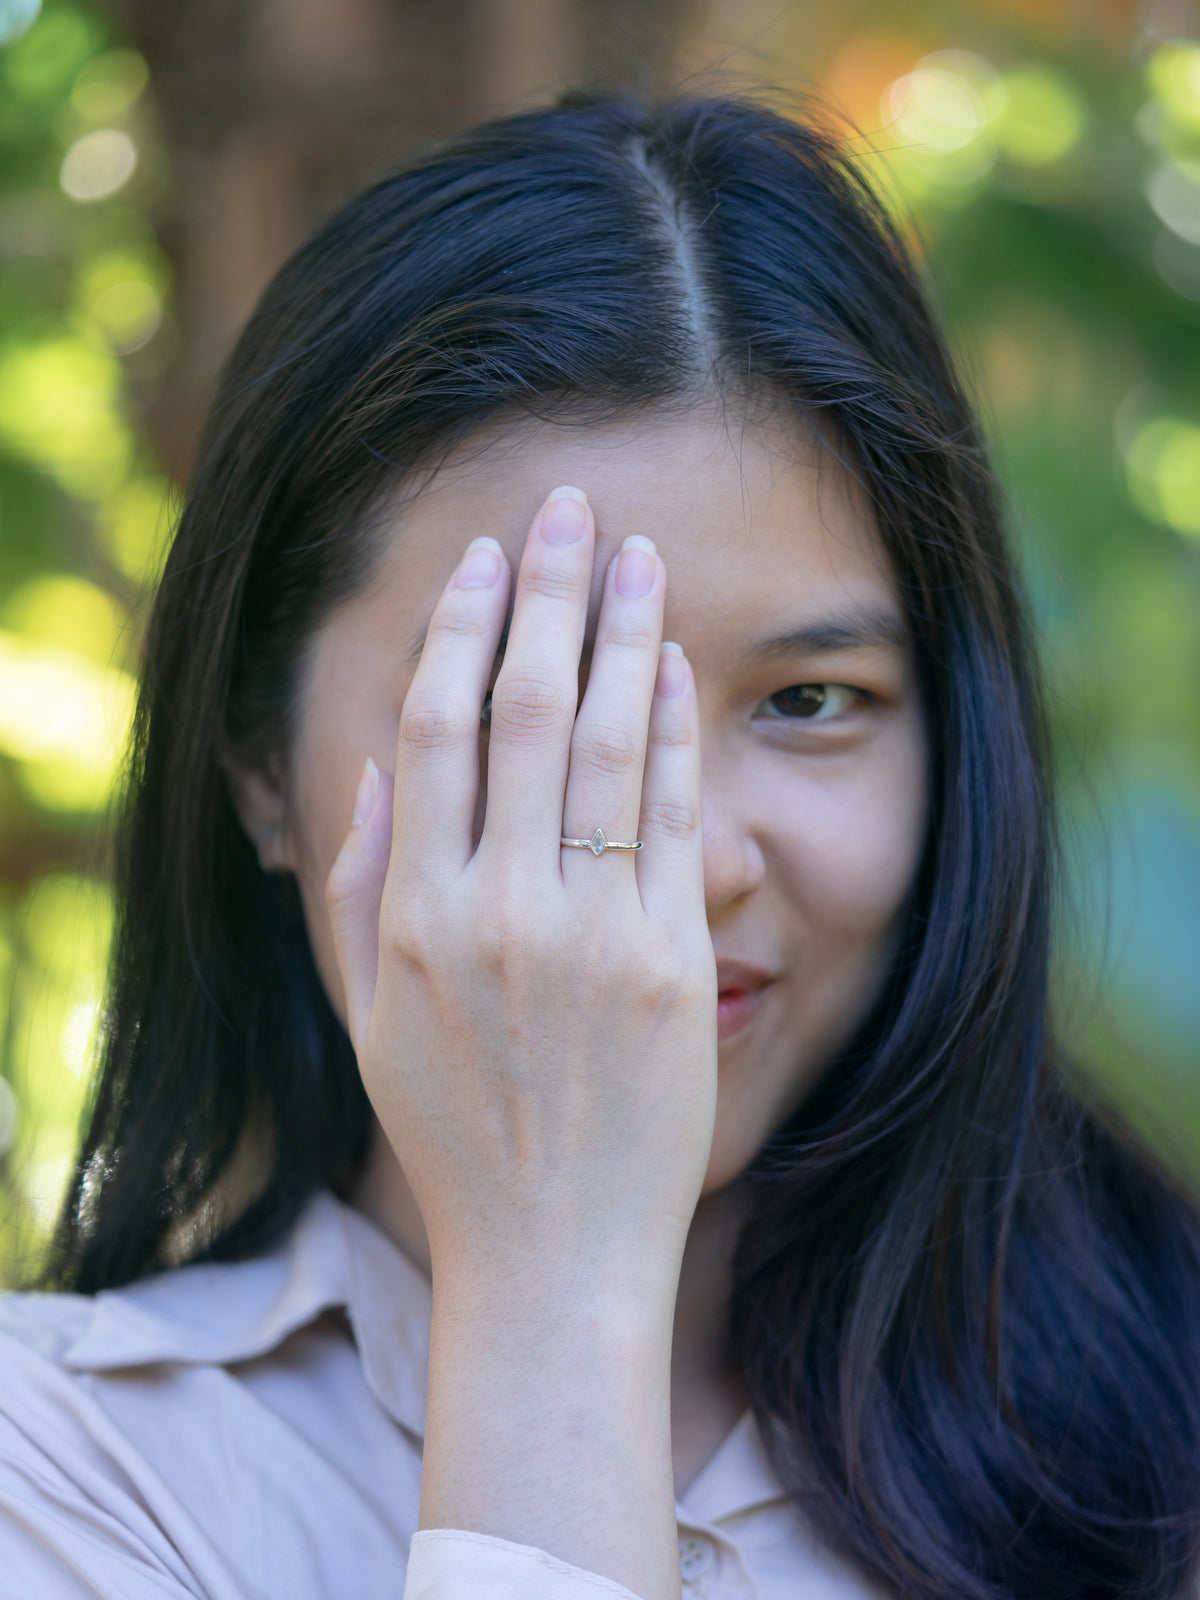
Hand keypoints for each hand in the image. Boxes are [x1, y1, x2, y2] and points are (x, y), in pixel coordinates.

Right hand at [326, 485, 716, 1293]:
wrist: (553, 1252)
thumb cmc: (458, 1132)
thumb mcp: (370, 1016)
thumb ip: (356, 886)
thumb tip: (377, 770)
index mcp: (413, 912)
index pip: (437, 726)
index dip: (462, 627)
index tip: (484, 558)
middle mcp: (497, 907)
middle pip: (529, 708)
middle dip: (549, 592)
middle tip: (569, 508)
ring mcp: (590, 933)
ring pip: (612, 743)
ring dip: (626, 633)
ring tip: (640, 556)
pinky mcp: (670, 963)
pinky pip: (674, 817)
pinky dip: (676, 729)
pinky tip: (675, 665)